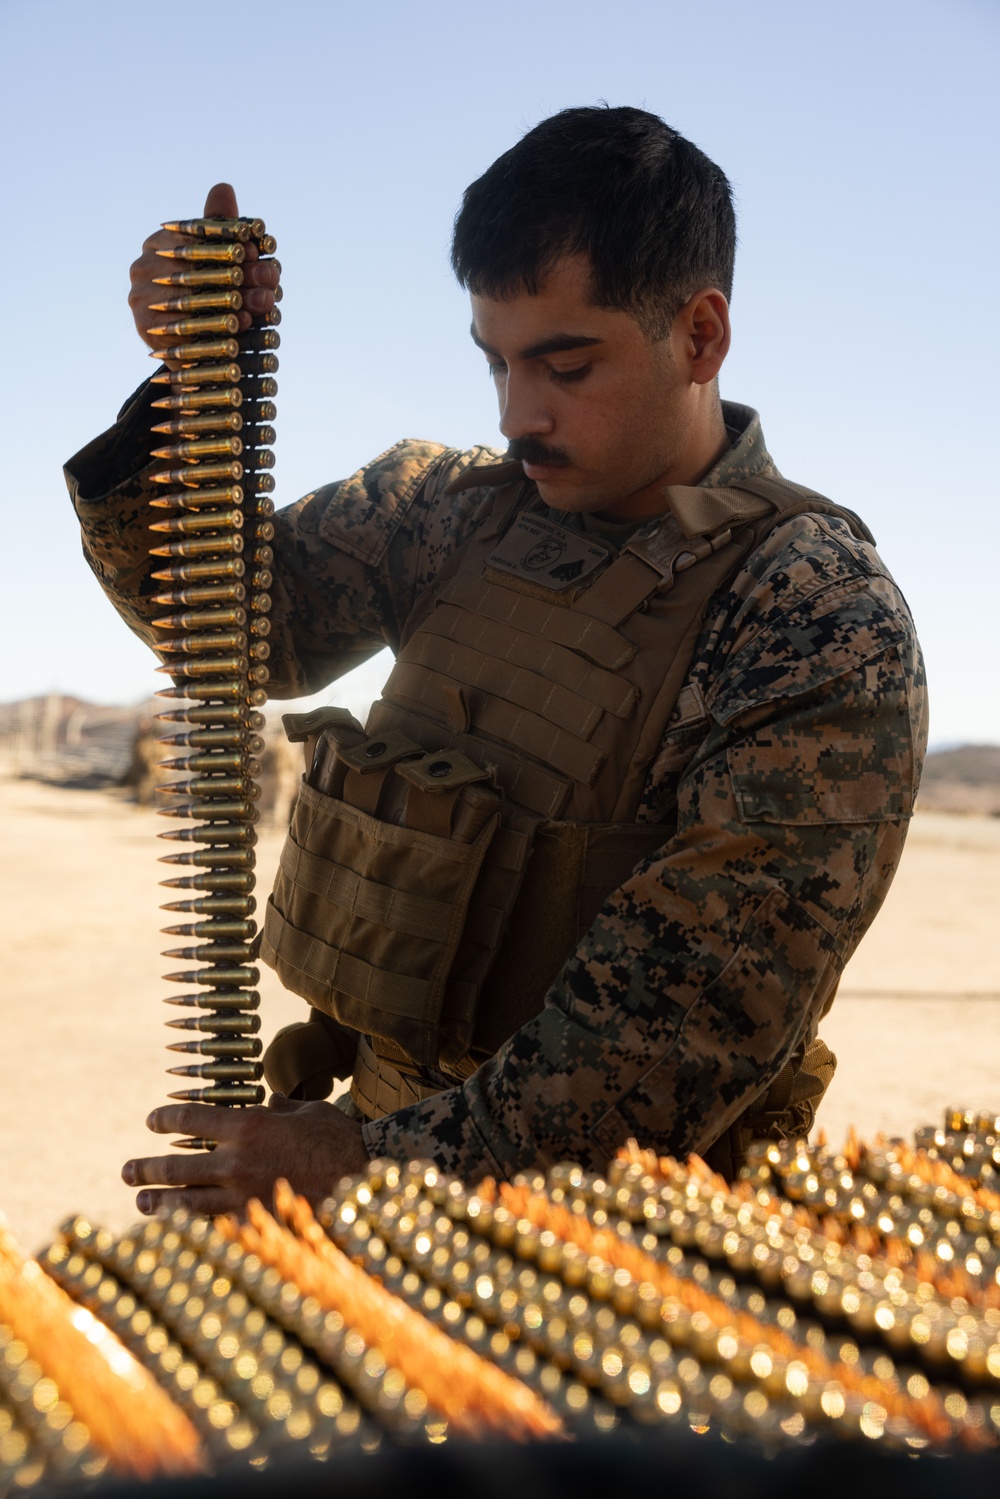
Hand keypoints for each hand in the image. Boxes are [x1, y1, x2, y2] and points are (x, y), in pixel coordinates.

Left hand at [121, 1094, 369, 1216]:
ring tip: (141, 1202)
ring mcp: (242, 1196)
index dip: (165, 1119)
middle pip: (176, 1165)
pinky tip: (179, 1229)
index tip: (151, 1121)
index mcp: (248, 1125)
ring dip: (159, 1202)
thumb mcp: (310, 1110)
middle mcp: (236, 1160)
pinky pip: (213, 1226)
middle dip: (146, 1168)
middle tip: (127, 1171)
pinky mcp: (253, 1224)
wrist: (361, 1182)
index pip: (191, 1119)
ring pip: (186, 1201)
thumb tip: (269, 1102)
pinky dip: (192, 1227)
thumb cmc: (339, 1139)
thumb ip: (282, 1107)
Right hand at [128, 183, 280, 365]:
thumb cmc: (207, 291)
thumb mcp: (216, 255)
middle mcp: (143, 269)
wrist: (189, 349)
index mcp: (158, 244)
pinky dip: (219, 327)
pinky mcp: (147, 331)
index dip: (229, 244)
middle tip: (272, 280)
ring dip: (235, 302)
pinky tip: (244, 325)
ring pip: (194, 299)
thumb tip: (224, 188)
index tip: (257, 250)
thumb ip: (218, 224)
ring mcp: (141, 301)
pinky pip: (187, 328)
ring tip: (265, 302)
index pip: (195, 241)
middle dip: (240, 275)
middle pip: (198, 269)